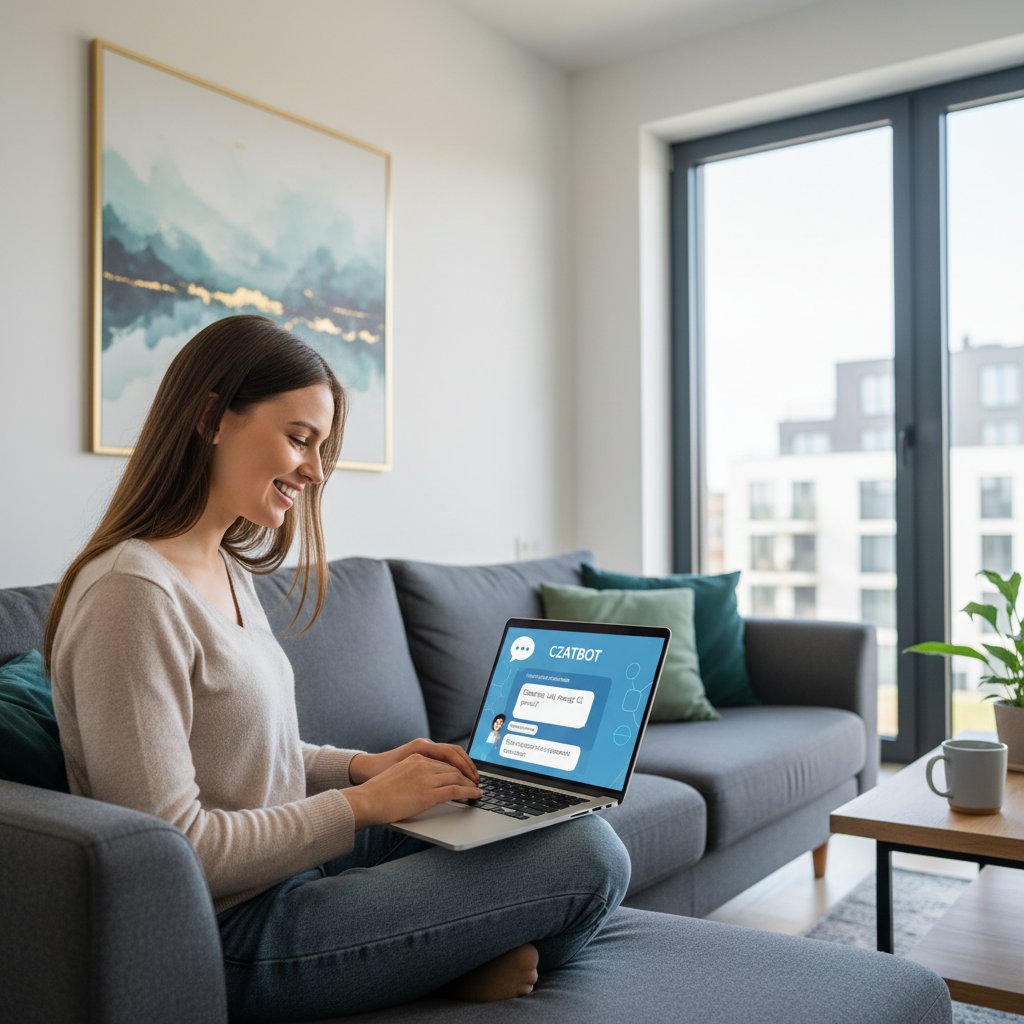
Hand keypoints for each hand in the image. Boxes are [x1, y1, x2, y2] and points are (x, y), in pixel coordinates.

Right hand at [349, 738, 478, 786]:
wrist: (366, 801)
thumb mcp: (398, 774)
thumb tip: (424, 783)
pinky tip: (476, 794)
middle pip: (453, 767)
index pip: (443, 760)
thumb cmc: (378, 793)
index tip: (465, 773)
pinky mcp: (428, 794)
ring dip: (470, 783)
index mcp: (416, 757)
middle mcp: (423, 764)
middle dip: (467, 774)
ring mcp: (426, 778)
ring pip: (457, 777)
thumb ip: (413, 774)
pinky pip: (456, 790)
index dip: (457, 767)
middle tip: (476, 780)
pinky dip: (469, 792)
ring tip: (478, 788)